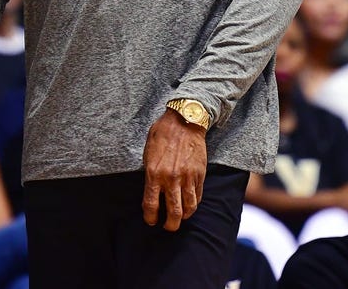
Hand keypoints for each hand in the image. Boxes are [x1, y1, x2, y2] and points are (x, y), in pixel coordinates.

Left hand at [141, 108, 206, 230]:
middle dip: (170, 225)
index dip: (150, 218)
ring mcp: (187, 177)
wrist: (184, 121)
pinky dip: (193, 204)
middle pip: (173, 213)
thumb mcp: (148, 153)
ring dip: (184, 217)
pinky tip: (189, 204)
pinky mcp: (199, 174)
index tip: (151, 221)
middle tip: (168, 227)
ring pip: (189, 208)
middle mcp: (171, 178)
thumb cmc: (162, 134)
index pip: (151, 205)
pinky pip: (198, 196)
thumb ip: (150, 174)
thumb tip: (151, 192)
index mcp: (154, 173)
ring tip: (181, 218)